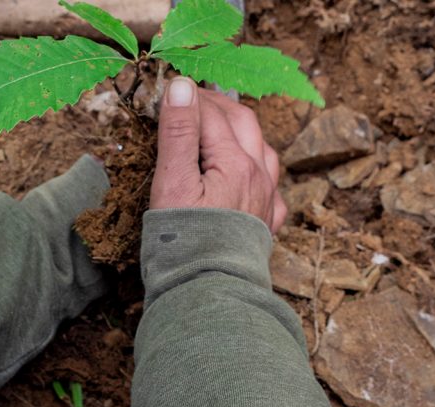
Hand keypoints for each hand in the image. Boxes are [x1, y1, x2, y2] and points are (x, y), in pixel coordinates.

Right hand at [150, 77, 286, 232]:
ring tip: (221, 126)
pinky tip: (247, 175)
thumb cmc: (185, 241)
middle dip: (217, 105)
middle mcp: (259, 176)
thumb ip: (178, 132)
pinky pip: (271, 186)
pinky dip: (257, 168)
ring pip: (263, 150)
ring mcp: (267, 200)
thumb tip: (180, 85)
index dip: (186, 98)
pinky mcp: (266, 224)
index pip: (210, 114)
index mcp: (236, 162)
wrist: (209, 293)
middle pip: (243, 123)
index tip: (164, 91)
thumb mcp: (172, 182)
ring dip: (242, 131)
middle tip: (191, 98)